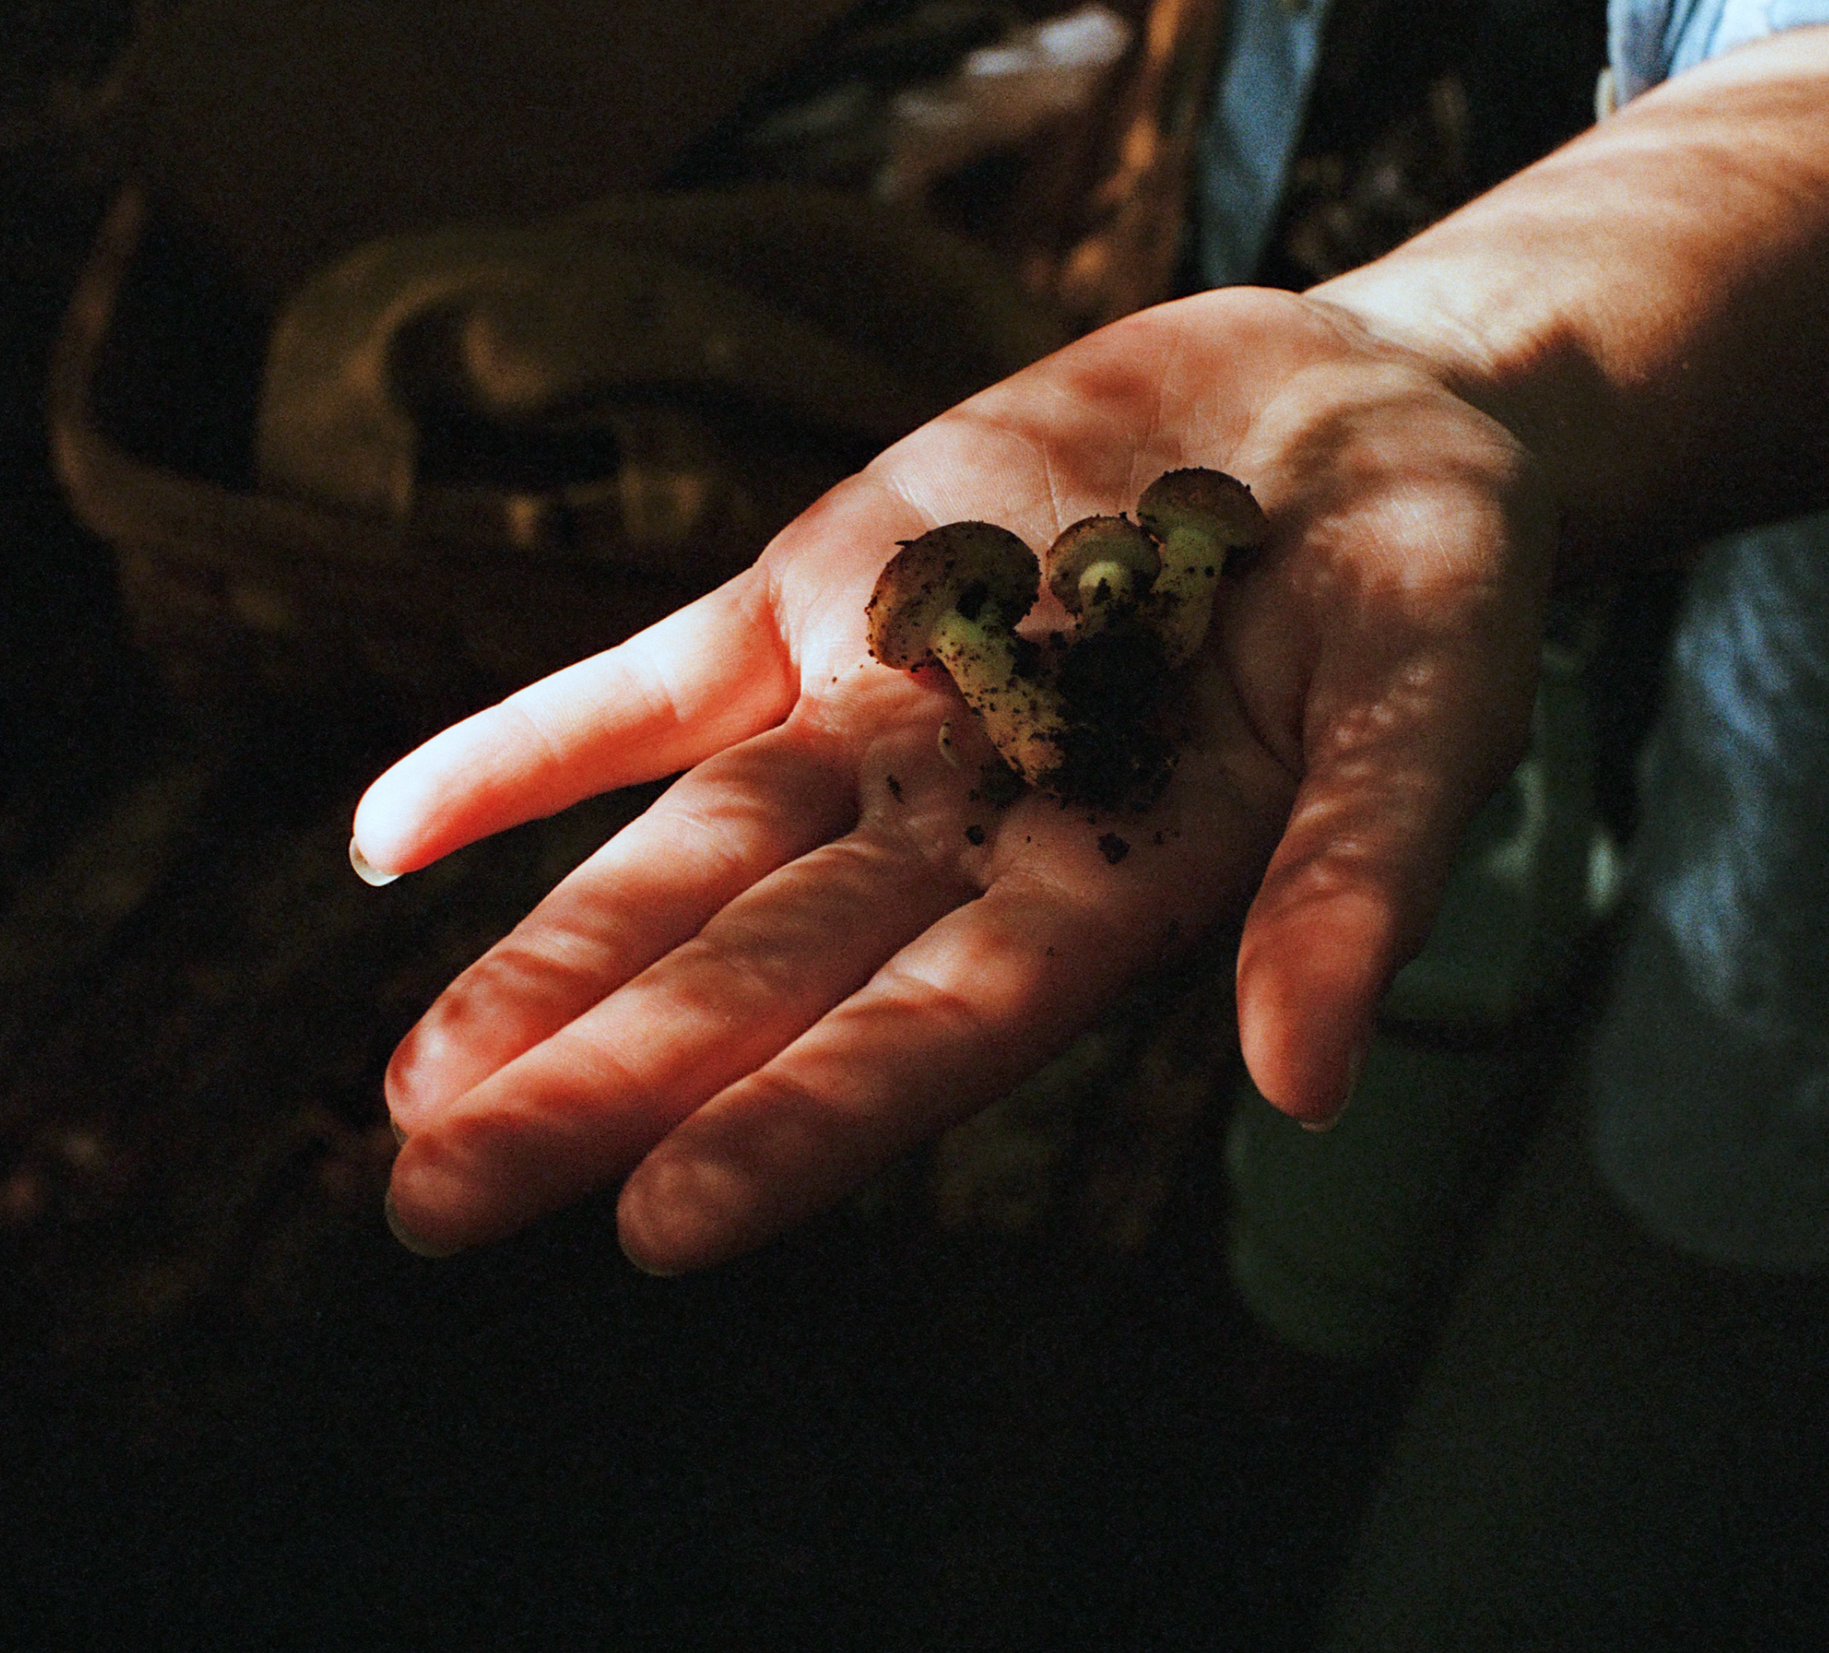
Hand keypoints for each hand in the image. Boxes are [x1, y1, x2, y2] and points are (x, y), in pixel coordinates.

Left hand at [352, 285, 1554, 1270]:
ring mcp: (877, 719)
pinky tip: (392, 833)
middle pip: (765, 969)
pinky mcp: (821, 596)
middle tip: (439, 1203)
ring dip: (549, 963)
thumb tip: (1305, 1082)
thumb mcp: (1435, 707)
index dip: (807, 1117)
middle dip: (608, 1083)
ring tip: (413, 1089)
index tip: (662, 1224)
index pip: (938, 1027)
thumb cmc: (1428, 585)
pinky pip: (649, 680)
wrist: (1347, 419)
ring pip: (684, 857)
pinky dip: (523, 749)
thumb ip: (1363, 876)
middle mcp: (965, 835)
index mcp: (1113, 888)